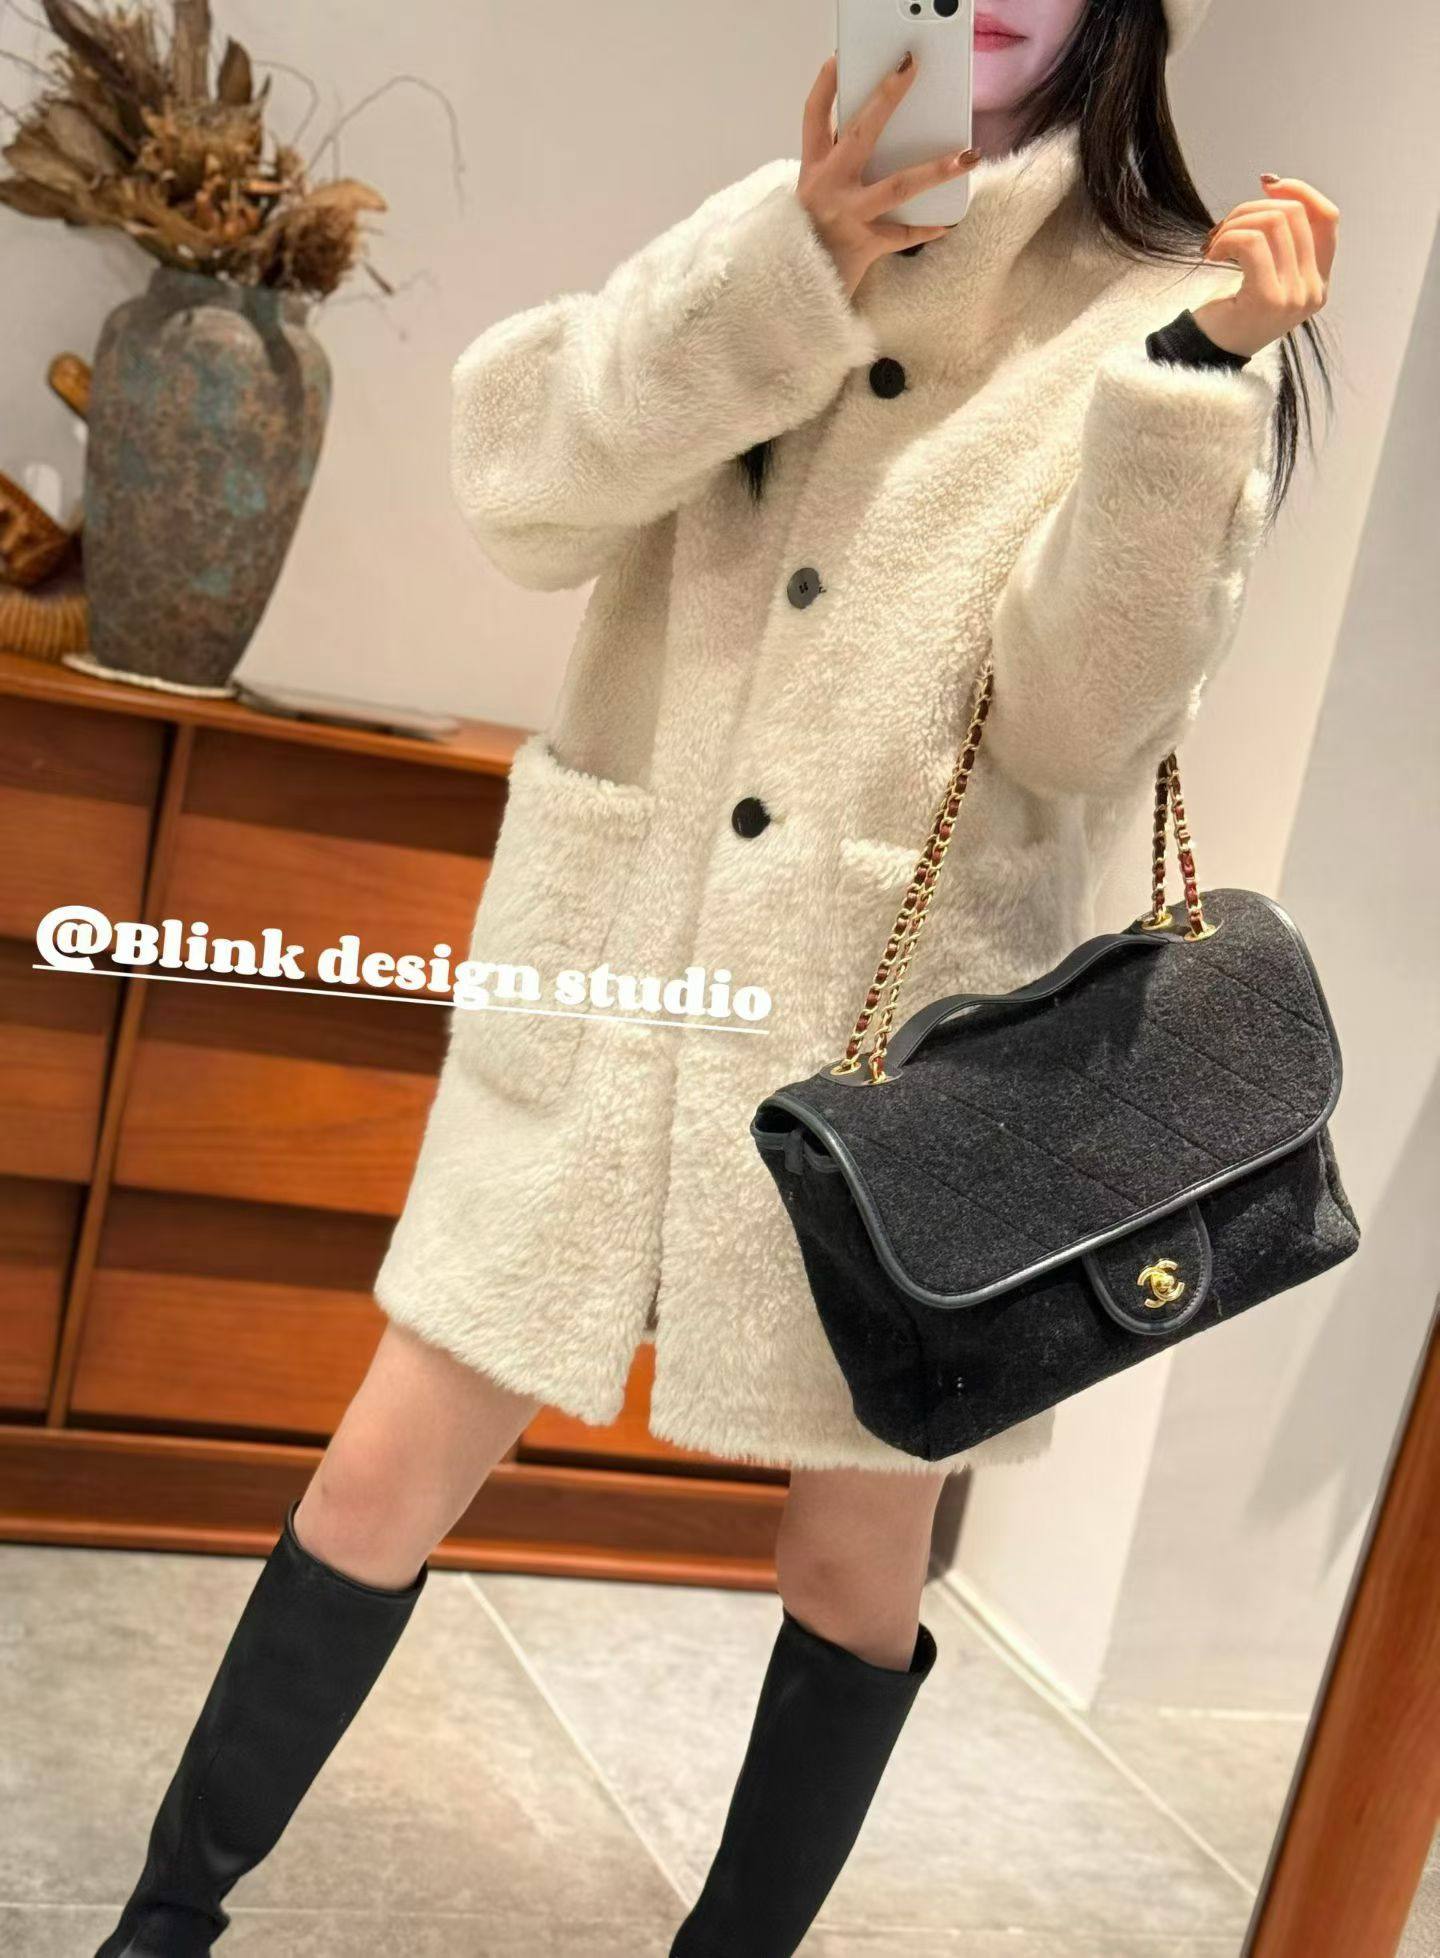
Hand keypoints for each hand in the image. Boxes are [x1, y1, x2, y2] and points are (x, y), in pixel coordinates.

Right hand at [797, 53, 980, 299]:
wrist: (790, 291)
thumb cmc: (806, 240)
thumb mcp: (812, 198)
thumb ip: (835, 169)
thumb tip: (872, 140)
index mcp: (811, 172)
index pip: (814, 118)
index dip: (826, 86)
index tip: (839, 59)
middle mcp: (826, 188)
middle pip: (860, 133)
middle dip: (886, 96)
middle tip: (910, 68)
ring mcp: (846, 215)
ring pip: (897, 185)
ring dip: (935, 170)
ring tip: (967, 156)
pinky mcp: (863, 244)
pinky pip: (902, 234)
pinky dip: (926, 229)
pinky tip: (948, 223)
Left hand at [1192, 175, 1338, 358]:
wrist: (1205, 354)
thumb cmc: (1229, 310)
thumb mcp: (1264, 269)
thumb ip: (1279, 236)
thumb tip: (1273, 183)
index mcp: (1318, 281)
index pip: (1327, 218)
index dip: (1300, 191)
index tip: (1267, 185)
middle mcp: (1313, 290)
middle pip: (1294, 214)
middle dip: (1251, 209)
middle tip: (1222, 229)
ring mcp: (1294, 296)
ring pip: (1273, 223)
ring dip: (1234, 223)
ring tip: (1214, 244)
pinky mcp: (1268, 298)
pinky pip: (1251, 242)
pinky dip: (1226, 239)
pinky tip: (1211, 254)